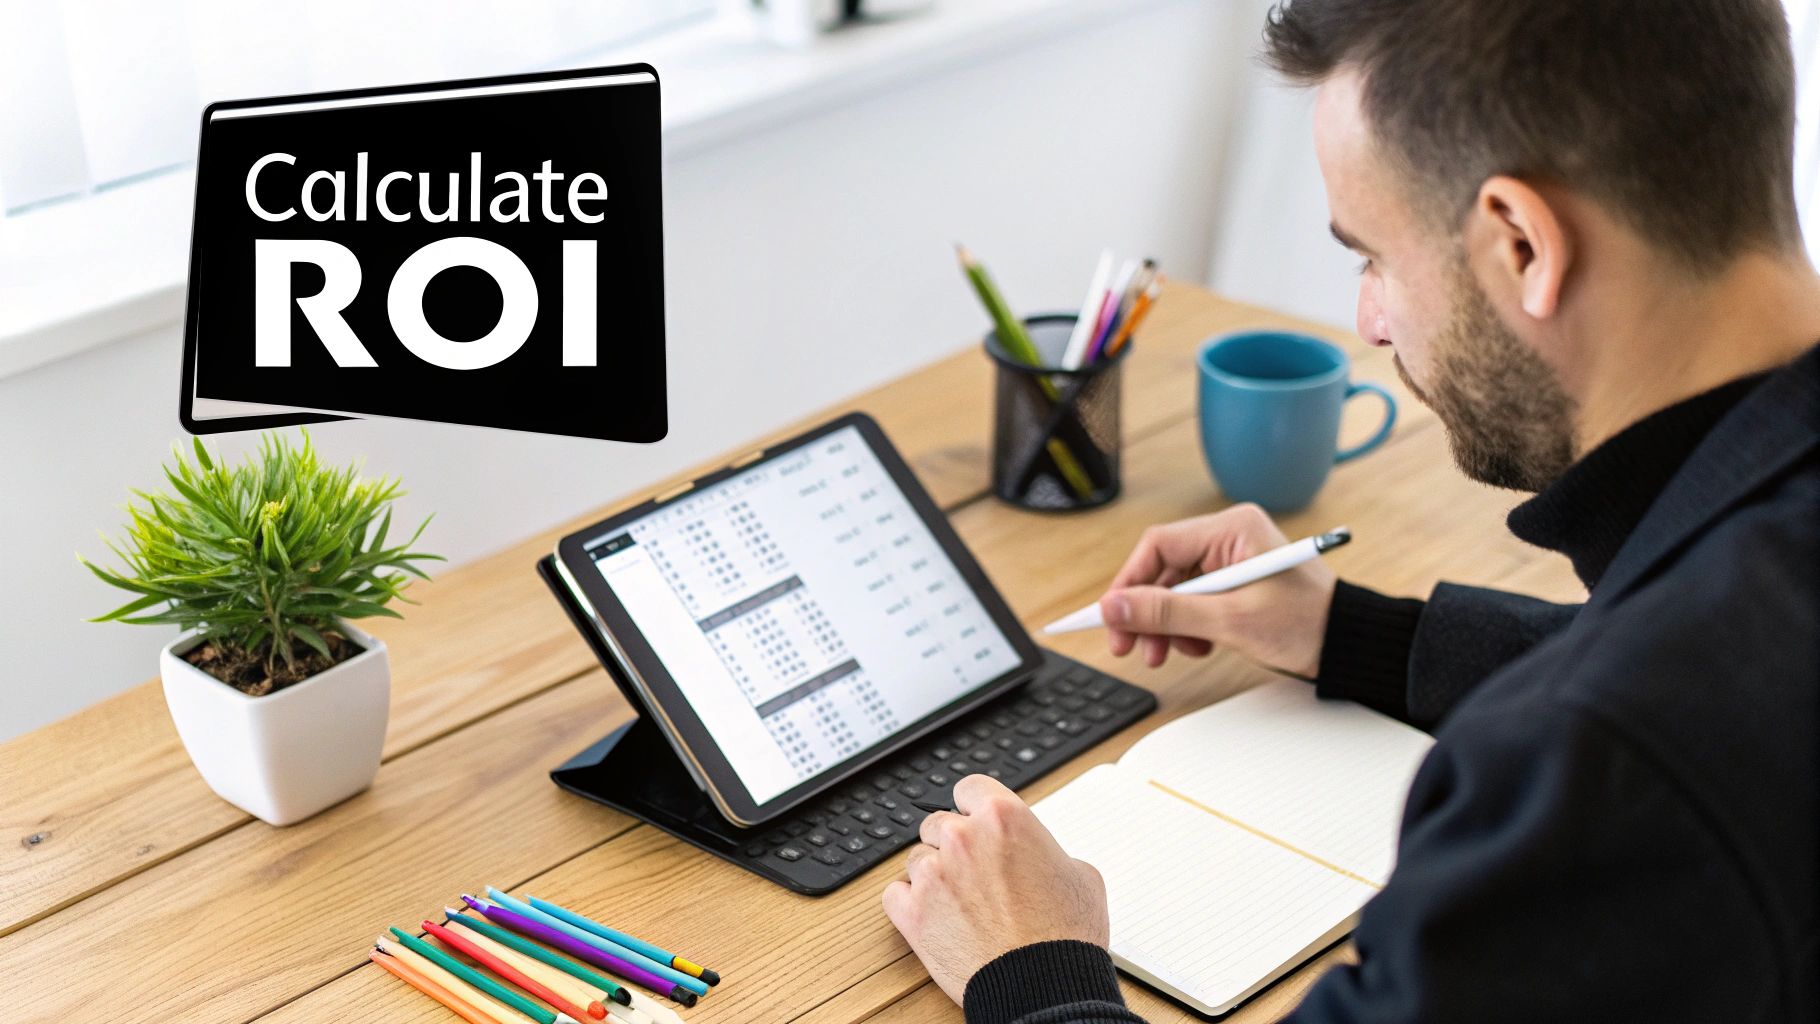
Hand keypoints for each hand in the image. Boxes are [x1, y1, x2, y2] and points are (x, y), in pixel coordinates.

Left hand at [881, 774, 1109, 1005]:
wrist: (1045, 986)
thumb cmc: (1065, 934)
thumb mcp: (1079, 873)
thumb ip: (1045, 849)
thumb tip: (1036, 853)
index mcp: (1003, 816)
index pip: (969, 788)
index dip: (973, 806)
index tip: (974, 820)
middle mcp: (963, 838)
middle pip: (938, 823)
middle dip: (954, 844)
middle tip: (974, 871)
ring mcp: (933, 874)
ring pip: (917, 858)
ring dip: (933, 874)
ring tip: (960, 901)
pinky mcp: (912, 913)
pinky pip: (894, 894)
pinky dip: (909, 904)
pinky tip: (933, 915)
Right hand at [1098, 503, 1335, 676]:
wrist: (1348, 646)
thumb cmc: (1307, 624)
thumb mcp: (1229, 620)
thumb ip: (1167, 613)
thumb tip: (1114, 608)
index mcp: (1232, 528)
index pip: (1158, 545)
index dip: (1128, 583)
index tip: (1109, 616)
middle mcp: (1229, 537)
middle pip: (1163, 569)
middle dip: (1146, 611)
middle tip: (1129, 646)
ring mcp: (1232, 560)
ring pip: (1174, 588)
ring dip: (1165, 624)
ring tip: (1167, 653)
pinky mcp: (1235, 582)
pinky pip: (1193, 600)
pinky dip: (1186, 626)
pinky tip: (1195, 646)